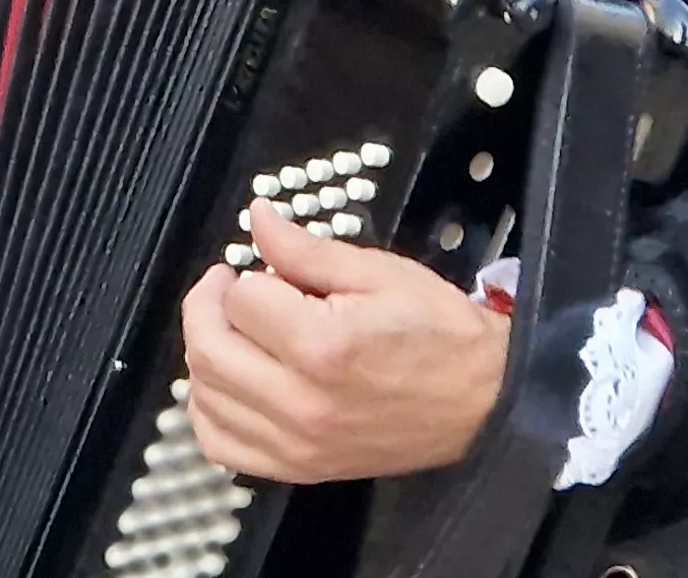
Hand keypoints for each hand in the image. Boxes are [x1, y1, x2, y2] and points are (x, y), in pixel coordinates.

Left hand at [180, 206, 510, 482]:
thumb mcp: (379, 273)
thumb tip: (257, 218)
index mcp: (322, 345)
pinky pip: (221, 446)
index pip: (241, 299)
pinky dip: (210, 412)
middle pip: (208, 349)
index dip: (250, 275)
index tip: (267, 270)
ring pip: (204, 397)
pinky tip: (230, 384)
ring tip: (236, 332)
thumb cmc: (441, 335)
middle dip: (207, 305)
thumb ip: (306, 250)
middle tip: (228, 285)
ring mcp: (297, 443)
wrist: (484, 402)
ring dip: (206, 354)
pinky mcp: (299, 469)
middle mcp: (300, 402)